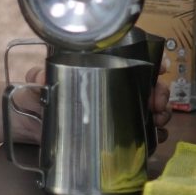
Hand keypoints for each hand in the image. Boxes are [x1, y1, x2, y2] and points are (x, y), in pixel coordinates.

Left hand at [5, 68, 172, 135]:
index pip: (133, 60)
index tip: (160, 67)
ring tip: (158, 117)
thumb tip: (42, 77)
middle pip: (148, 85)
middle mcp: (115, 87)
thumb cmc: (40, 95)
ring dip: (161, 111)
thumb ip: (39, 75)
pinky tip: (156, 135)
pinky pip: (144, 132)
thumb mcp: (39, 81)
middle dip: (160, 90)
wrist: (33, 123)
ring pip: (151, 107)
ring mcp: (118, 111)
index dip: (152, 61)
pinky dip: (155, 133)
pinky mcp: (117, 134)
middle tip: (157, 101)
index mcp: (102, 69)